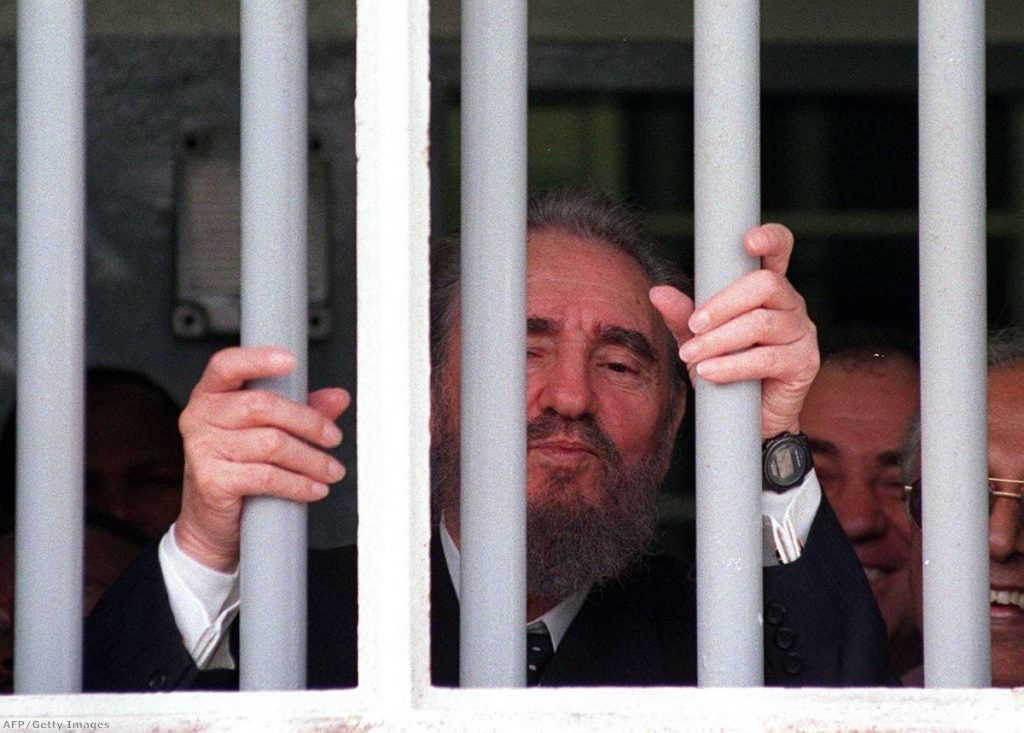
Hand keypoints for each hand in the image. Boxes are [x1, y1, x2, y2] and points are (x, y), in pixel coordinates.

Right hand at [174, 346, 350, 570]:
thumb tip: (338, 397)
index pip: (227, 365)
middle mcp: (200, 416)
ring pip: (271, 444)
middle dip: (308, 422)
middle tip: (333, 437)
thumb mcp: (267, 432)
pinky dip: (298, 484)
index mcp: (212, 395)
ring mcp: (202, 449)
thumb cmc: (239, 467)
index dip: (258, 359)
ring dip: (311, 459)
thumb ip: (300, 410)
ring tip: (331, 470)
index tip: (291, 361)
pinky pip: (266, 476)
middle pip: (262, 406)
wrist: (212, 521)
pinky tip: (314, 488)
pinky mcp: (211, 480)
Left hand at [649, 223, 818, 437]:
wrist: (746, 421)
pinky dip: (733, 365)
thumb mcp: (699, 340)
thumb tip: (658, 291)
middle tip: (694, 325)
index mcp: (767, 289)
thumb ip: (682, 316)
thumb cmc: (726, 371)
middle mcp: (790, 304)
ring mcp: (802, 332)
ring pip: (762, 323)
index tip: (747, 242)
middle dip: (722, 304)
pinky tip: (710, 372)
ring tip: (692, 356)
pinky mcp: (805, 362)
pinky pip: (768, 358)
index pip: (778, 251)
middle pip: (765, 284)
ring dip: (720, 339)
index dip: (770, 238)